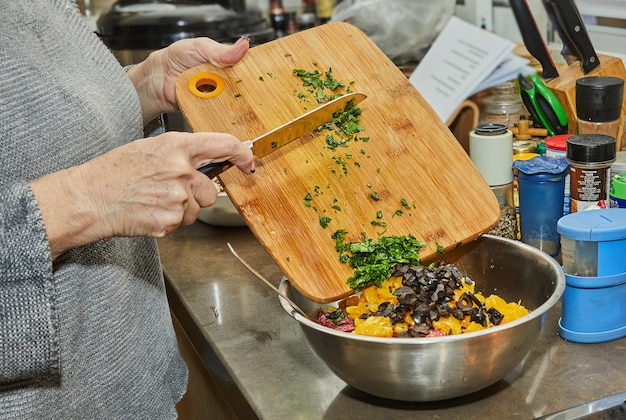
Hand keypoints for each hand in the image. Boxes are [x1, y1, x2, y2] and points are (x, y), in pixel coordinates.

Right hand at [30, 131, 253, 259]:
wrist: (88, 198)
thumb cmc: (113, 172)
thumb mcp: (149, 148)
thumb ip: (180, 152)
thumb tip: (206, 160)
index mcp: (175, 146)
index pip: (222, 145)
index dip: (241, 153)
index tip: (248, 160)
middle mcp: (181, 170)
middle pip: (210, 189)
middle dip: (196, 194)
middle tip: (167, 190)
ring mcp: (177, 198)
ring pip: (196, 209)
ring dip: (181, 209)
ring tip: (153, 200)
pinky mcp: (170, 221)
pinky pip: (181, 223)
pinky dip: (169, 221)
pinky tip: (149, 212)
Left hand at [127, 36, 249, 123]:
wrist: (157, 81)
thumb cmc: (175, 59)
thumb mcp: (198, 48)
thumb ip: (220, 50)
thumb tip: (243, 46)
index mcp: (228, 63)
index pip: (250, 68)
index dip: (258, 73)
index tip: (265, 78)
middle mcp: (227, 81)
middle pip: (247, 89)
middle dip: (251, 93)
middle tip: (250, 93)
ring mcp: (220, 97)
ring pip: (237, 104)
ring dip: (239, 106)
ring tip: (239, 104)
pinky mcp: (212, 111)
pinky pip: (223, 116)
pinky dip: (226, 116)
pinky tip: (229, 115)